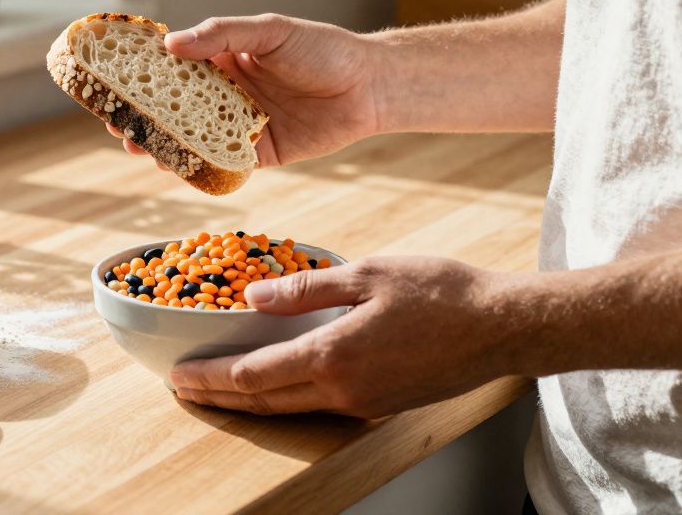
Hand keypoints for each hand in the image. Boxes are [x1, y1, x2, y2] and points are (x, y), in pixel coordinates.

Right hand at [107, 13, 380, 166]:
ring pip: (193, 138)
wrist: (370, 86)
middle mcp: (227, 94)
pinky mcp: (260, 155)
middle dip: (144, 118)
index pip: (174, 68)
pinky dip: (199, 167)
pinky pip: (223, 163)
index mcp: (225, 60)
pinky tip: (176, 168)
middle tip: (117, 125)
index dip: (142, 77)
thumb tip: (171, 45)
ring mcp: (241, 125)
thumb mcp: (271, 31)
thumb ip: (222, 35)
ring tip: (138, 148)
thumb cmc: (324, 49)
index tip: (113, 83)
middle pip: (176, 108)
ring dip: (164, 145)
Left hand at [169, 257, 519, 417]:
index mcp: (332, 357)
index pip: (251, 377)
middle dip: (218, 396)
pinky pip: (320, 407)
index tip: (177, 376)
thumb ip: (305, 290)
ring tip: (219, 388)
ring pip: (291, 409)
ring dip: (250, 400)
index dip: (209, 377)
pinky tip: (278, 381)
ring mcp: (364, 404)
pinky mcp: (382, 406)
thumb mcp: (368, 273)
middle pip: (264, 402)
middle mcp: (343, 392)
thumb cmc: (442, 292)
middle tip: (184, 388)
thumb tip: (253, 298)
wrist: (504, 328)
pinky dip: (287, 397)